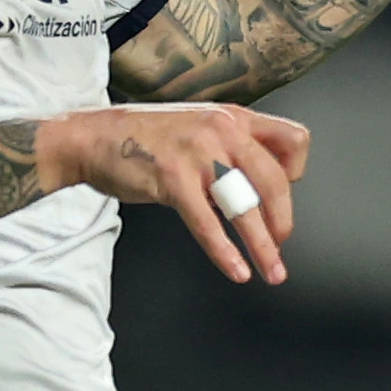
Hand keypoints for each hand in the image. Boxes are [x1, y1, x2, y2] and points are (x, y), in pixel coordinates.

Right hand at [38, 102, 311, 283]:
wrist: (95, 137)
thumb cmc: (147, 139)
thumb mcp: (200, 129)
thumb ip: (232, 150)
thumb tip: (259, 188)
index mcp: (234, 118)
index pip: (293, 140)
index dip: (295, 172)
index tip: (282, 196)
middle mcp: (222, 130)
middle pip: (275, 180)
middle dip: (283, 220)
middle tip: (280, 244)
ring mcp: (197, 154)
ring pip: (244, 206)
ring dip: (263, 246)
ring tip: (273, 272)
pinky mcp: (173, 179)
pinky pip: (208, 223)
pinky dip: (225, 252)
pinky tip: (237, 270)